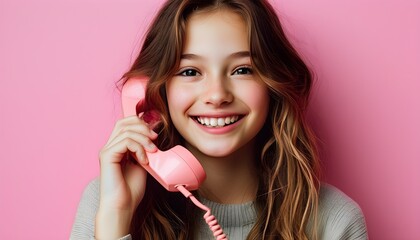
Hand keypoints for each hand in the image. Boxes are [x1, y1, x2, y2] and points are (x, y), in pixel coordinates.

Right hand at [95, 115, 157, 237]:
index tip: (154, 135)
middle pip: (123, 122)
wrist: (122, 206)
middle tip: (155, 138)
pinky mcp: (107, 156)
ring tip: (153, 152)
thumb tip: (153, 136)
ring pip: (126, 130)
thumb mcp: (142, 164)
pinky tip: (144, 161)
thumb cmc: (131, 190)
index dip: (140, 123)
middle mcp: (109, 147)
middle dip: (142, 126)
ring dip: (144, 139)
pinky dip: (139, 148)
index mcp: (116, 148)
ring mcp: (106, 151)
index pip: (125, 124)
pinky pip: (126, 141)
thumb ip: (144, 150)